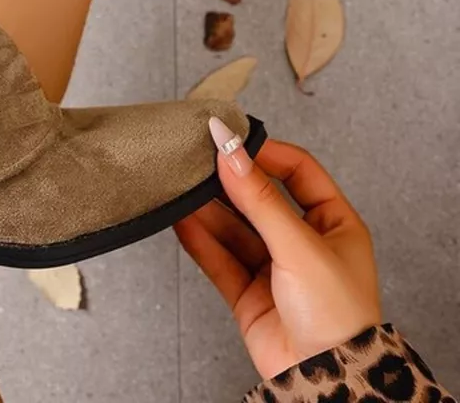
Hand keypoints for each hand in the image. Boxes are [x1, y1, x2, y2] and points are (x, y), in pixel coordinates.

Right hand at [175, 127, 381, 380]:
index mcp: (334, 224)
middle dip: (229, 182)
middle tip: (198, 159)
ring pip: (234, 228)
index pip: (297, 171)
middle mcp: (303, 243)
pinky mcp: (249, 294)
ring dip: (208, 209)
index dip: (265, 152)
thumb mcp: (300, 245)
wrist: (326, 381)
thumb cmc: (338, 315)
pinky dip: (198, 239)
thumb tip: (230, 150)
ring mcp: (274, 269)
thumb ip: (259, 197)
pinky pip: (219, 258)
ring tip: (181, 187)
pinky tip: (180, 219)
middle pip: (259, 198)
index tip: (231, 138)